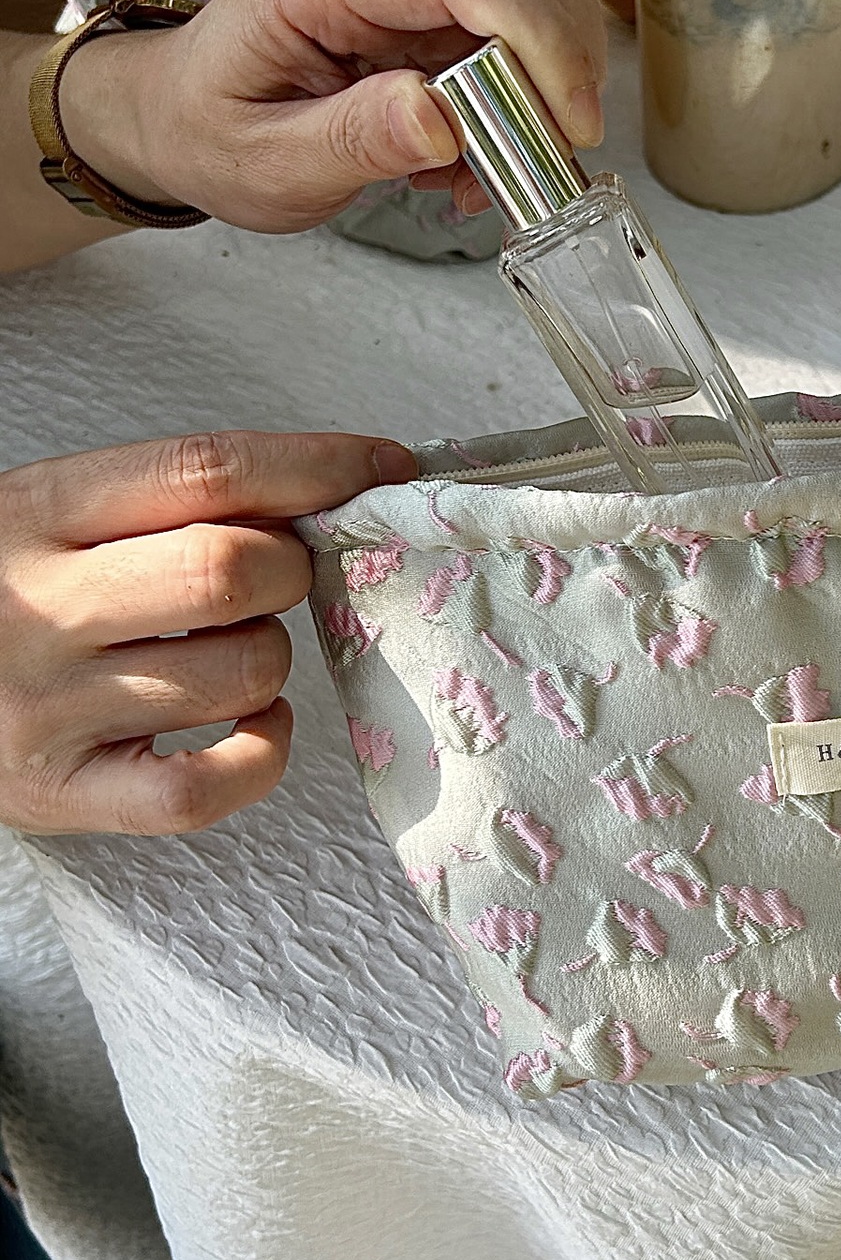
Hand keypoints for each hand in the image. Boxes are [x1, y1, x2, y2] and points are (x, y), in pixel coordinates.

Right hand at [0, 429, 415, 834]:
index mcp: (38, 510)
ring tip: (229, 651)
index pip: (206, 470)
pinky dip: (260, 754)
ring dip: (272, 659)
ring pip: (242, 675)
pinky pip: (205, 788)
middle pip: (232, 571)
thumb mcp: (56, 514)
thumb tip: (333, 491)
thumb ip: (169, 501)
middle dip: (289, 570)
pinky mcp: (60, 795)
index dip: (317, 464)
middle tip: (271, 579)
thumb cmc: (7, 590)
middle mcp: (39, 607)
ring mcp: (46, 709)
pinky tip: (251, 726)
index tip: (383, 467)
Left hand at [62, 0, 606, 232]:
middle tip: (558, 143)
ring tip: (502, 162)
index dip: (536, 32)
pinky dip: (531, 98)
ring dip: (555, 74)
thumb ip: (350, 140)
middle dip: (567, 44)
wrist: (183, 117)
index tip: (567, 119)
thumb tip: (440, 120)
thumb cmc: (213, 130)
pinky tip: (477, 156)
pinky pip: (522, 31)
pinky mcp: (442, 8)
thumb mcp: (265, 163)